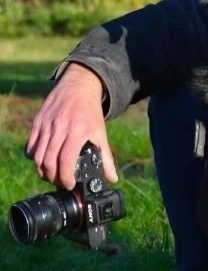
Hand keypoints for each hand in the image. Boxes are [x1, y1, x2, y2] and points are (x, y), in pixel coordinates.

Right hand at [25, 63, 117, 189]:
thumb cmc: (90, 111)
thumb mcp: (100, 132)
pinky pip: (30, 146)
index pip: (66, 159)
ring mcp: (46, 124)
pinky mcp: (37, 122)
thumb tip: (113, 178)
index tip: (69, 184)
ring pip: (37, 156)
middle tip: (59, 181)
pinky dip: (34, 158)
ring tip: (51, 175)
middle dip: (53, 177)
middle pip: (49, 160)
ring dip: (42, 170)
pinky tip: (43, 161)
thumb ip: (106, 157)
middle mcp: (59, 127)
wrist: (79, 85)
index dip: (66, 177)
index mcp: (77, 130)